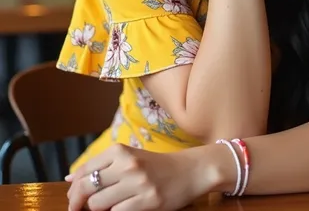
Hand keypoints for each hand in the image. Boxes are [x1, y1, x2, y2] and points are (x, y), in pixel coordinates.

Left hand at [66, 144, 214, 210]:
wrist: (190, 170)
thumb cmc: (156, 165)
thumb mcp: (129, 158)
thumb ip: (101, 166)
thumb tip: (70, 179)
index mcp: (120, 150)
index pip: (84, 171)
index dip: (73, 189)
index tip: (73, 198)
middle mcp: (127, 164)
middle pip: (87, 188)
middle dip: (77, 203)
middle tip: (77, 210)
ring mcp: (138, 183)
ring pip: (99, 204)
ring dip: (98, 210)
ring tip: (106, 207)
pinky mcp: (148, 201)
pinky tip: (121, 209)